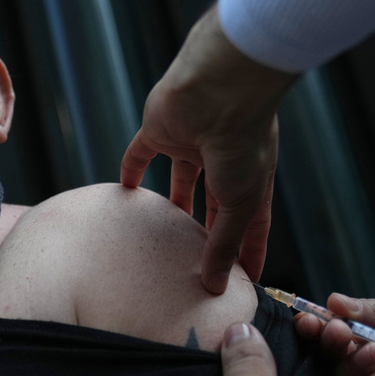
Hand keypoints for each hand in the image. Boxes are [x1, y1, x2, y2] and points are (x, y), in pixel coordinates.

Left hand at [120, 5, 295, 293]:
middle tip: (198, 262)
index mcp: (251, 180)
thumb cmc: (243, 142)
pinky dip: (132, 169)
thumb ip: (223, 245)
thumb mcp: (238, 203)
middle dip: (208, 232)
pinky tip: (123, 189)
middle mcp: (224, 164)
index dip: (248, 253)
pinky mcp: (161, 131)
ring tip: (163, 234)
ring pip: (181, 180)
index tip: (246, 280)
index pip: (251, 226)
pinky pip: (141, 153)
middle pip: (215, 206)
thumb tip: (216, 287)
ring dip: (174, 203)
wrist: (220, 88)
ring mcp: (192, 145)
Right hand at [294, 294, 374, 375]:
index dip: (316, 325)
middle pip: (328, 356)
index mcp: (366, 332)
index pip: (329, 329)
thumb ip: (373, 311)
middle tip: (337, 333)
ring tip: (374, 352)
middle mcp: (363, 360)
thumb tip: (333, 301)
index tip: (309, 320)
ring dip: (350, 364)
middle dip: (328, 344)